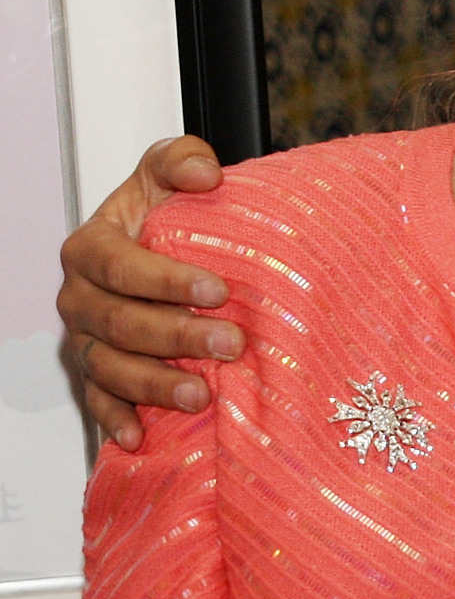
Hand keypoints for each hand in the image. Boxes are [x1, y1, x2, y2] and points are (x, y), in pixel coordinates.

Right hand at [57, 136, 238, 445]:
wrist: (159, 248)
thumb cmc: (163, 216)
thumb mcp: (170, 175)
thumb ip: (181, 161)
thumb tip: (205, 175)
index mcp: (91, 249)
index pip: (119, 265)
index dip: (164, 279)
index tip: (216, 289)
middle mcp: (80, 298)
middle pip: (120, 322)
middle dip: (176, 335)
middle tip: (231, 342)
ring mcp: (86, 341)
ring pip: (110, 367)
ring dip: (153, 384)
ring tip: (200, 392)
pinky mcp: (97, 376)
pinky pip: (98, 403)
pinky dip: (116, 421)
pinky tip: (140, 436)